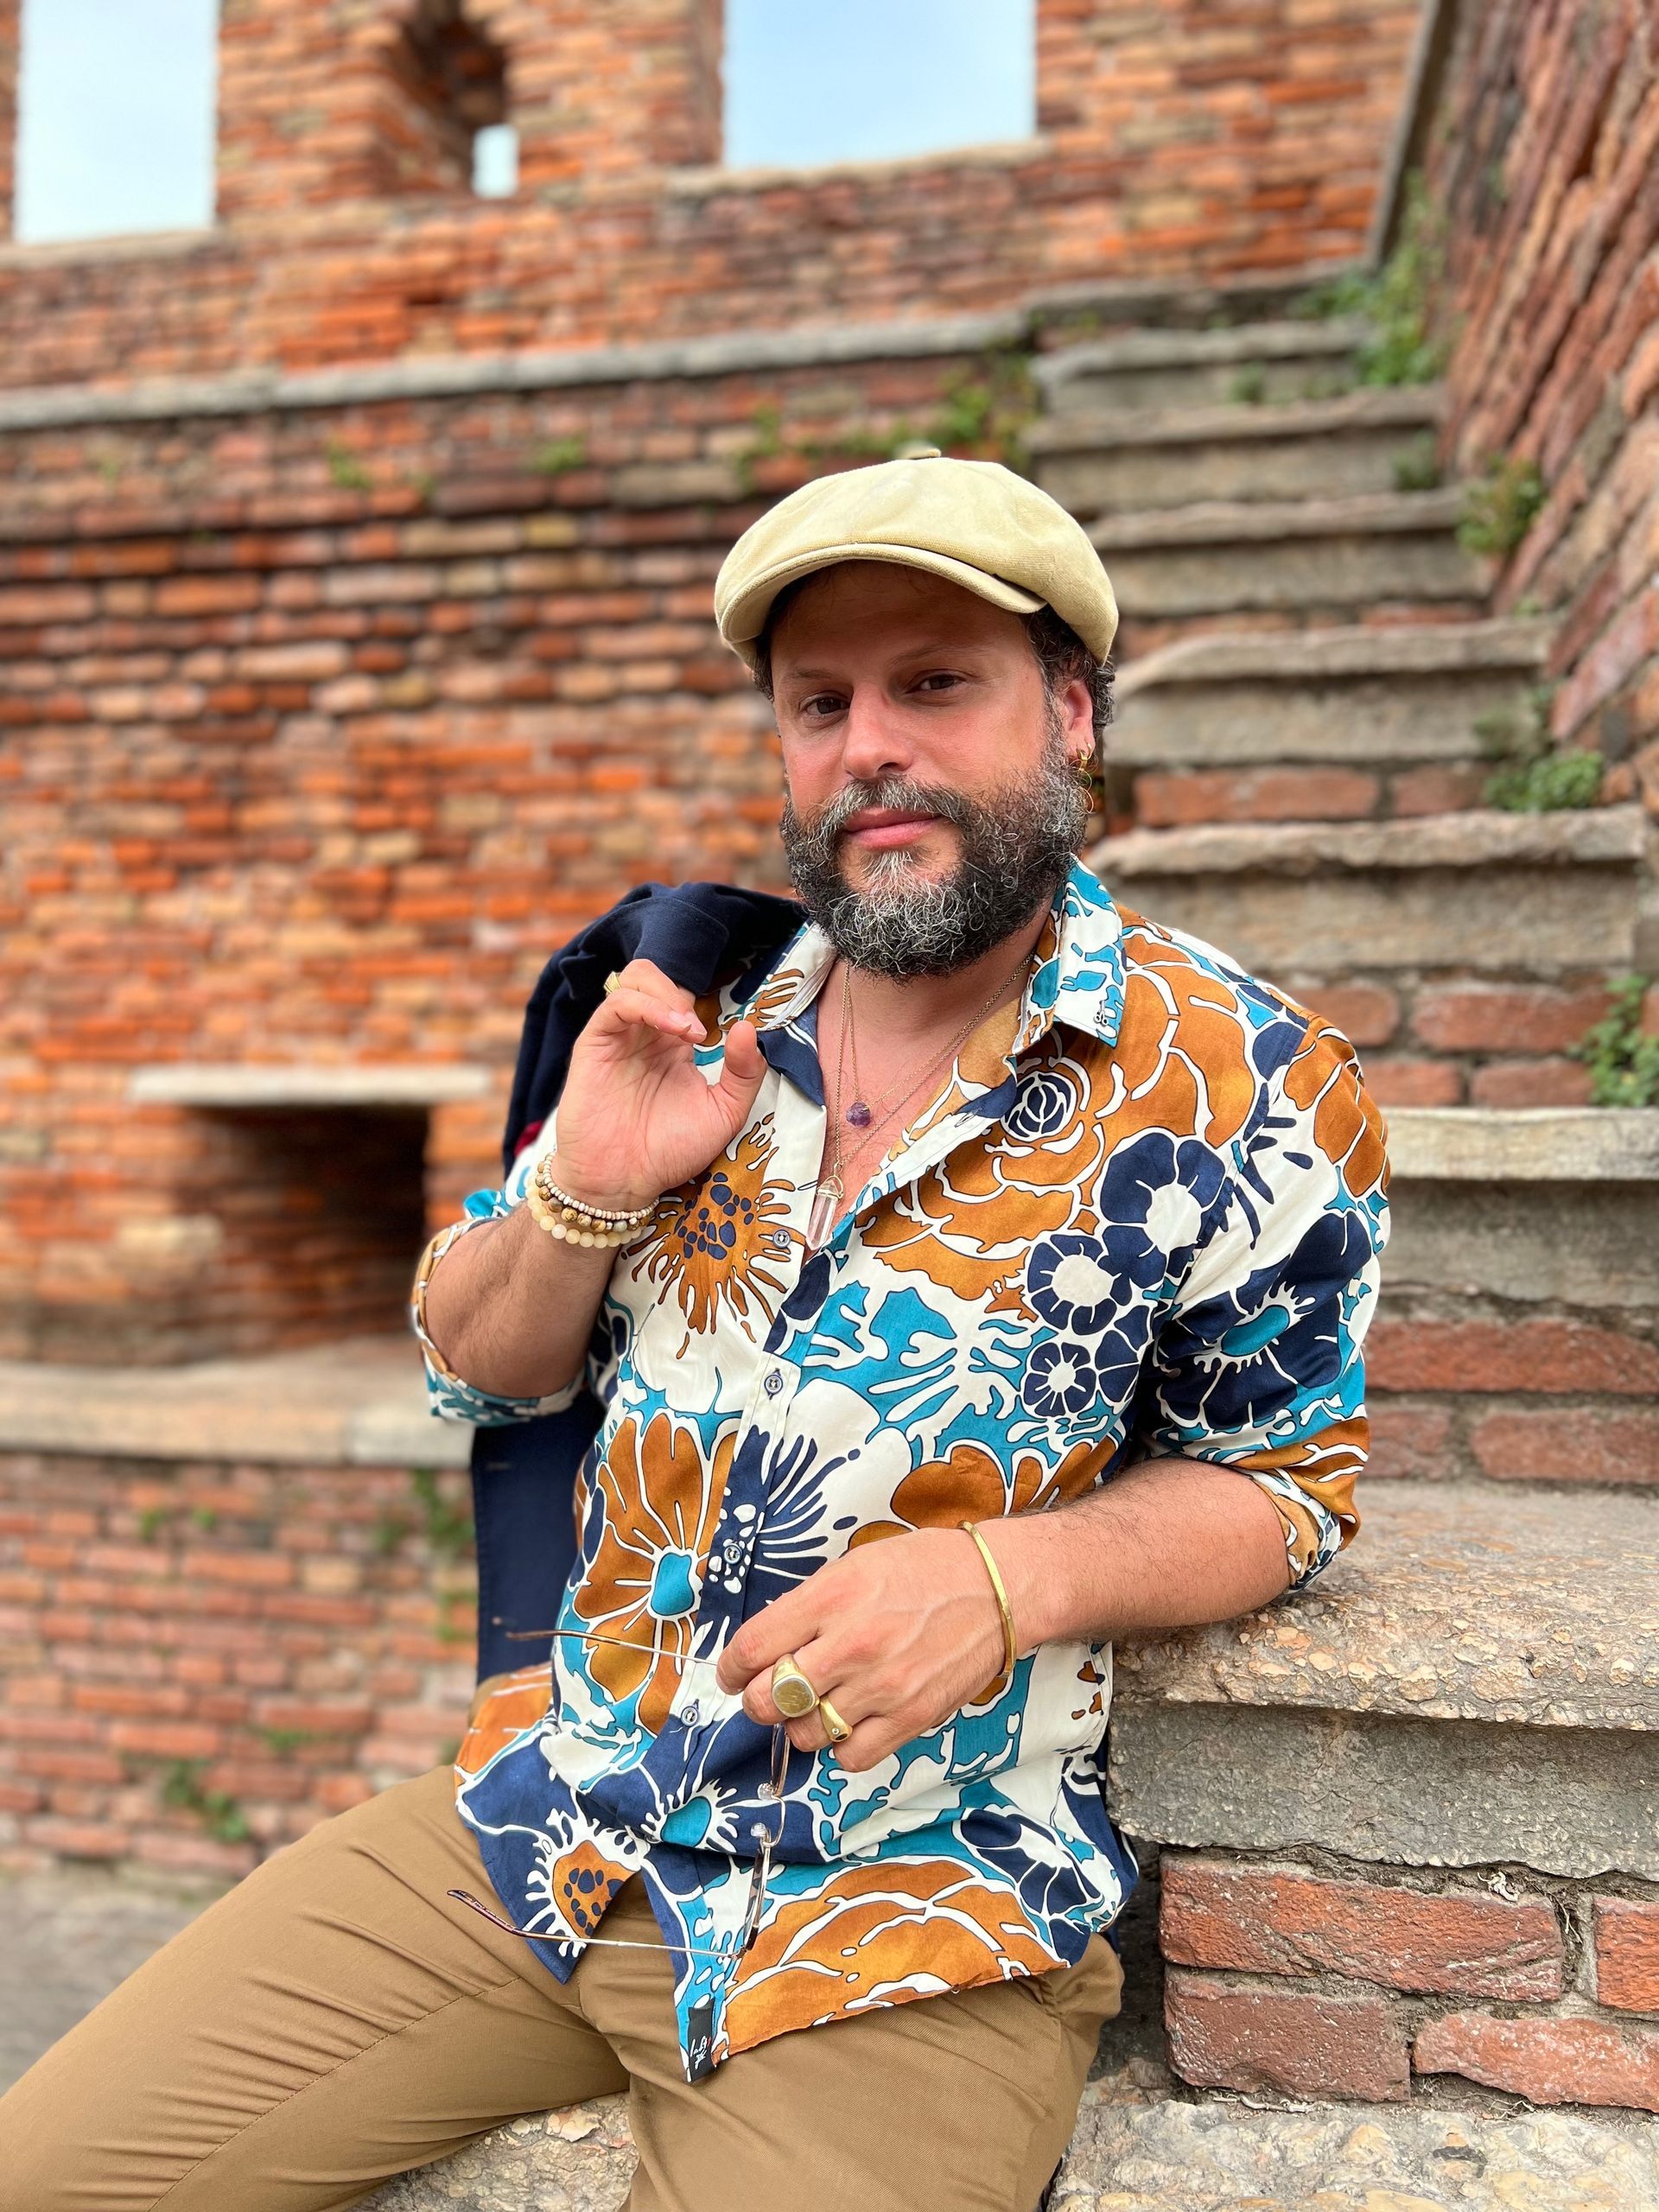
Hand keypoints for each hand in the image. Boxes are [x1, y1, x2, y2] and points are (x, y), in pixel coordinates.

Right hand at [551, 958, 767, 1209]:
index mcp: (673, 1046)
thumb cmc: (669, 1151)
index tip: (730, 1030)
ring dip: (668, 994)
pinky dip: (649, 1005)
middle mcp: (645, 1034)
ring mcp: (619, 1036)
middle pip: (657, 977)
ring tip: (689, 1031)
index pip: (687, 996)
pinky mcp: (594, 1043)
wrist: (623, 1182)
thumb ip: (744, 1073)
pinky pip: (617, 1004)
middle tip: (701, 1031)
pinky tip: (674, 1029)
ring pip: (637, 978)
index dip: (710, 999)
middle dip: (683, 989)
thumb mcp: (724, 1113)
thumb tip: (749, 1027)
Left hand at [715, 1527, 1010, 1772]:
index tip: (732, 1674)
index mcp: (831, 1597)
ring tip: (818, 1704)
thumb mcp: (855, 1566)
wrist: (996, 1587)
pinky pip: (850, 1757)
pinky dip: (841, 1746)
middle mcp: (851, 1644)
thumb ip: (808, 1605)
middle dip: (758, 1701)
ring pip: (805, 1734)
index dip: (730, 1668)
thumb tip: (766, 1647)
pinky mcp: (912, 1718)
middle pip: (769, 1700)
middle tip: (769, 1693)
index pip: (753, 1647)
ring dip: (800, 1724)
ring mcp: (883, 1686)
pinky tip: (851, 1721)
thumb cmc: (924, 1569)